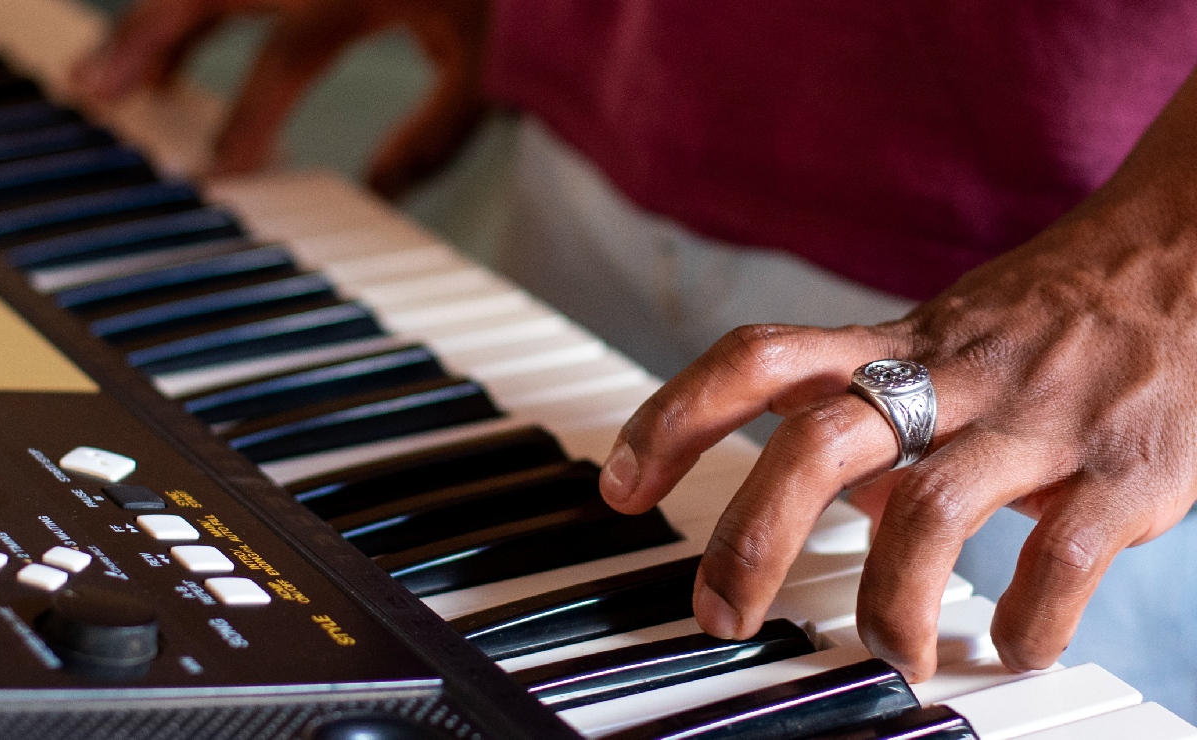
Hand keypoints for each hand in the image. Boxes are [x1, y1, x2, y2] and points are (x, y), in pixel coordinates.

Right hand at [72, 0, 488, 197]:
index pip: (284, 61)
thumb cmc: (524, 1)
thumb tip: (378, 191)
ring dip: (169, 11)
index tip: (219, 175)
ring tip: (128, 62)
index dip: (246, 120)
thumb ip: (433, 138)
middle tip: (103, 89)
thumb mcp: (489, 73)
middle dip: (151, 38)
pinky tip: (189, 23)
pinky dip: (212, 3)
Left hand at [600, 68, 1196, 681]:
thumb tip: (839, 503)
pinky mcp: (1125, 469)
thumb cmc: (1050, 314)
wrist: (1190, 254)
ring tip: (886, 655)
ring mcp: (1036, 421)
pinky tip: (1012, 649)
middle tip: (716, 613)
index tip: (620, 485)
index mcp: (897, 345)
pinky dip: (1026, 625)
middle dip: (748, 536)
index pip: (757, 361)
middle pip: (816, 443)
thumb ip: (880, 411)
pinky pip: (1061, 562)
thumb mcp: (944, 343)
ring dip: (886, 606)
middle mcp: (951, 377)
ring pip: (929, 517)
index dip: (673, 418)